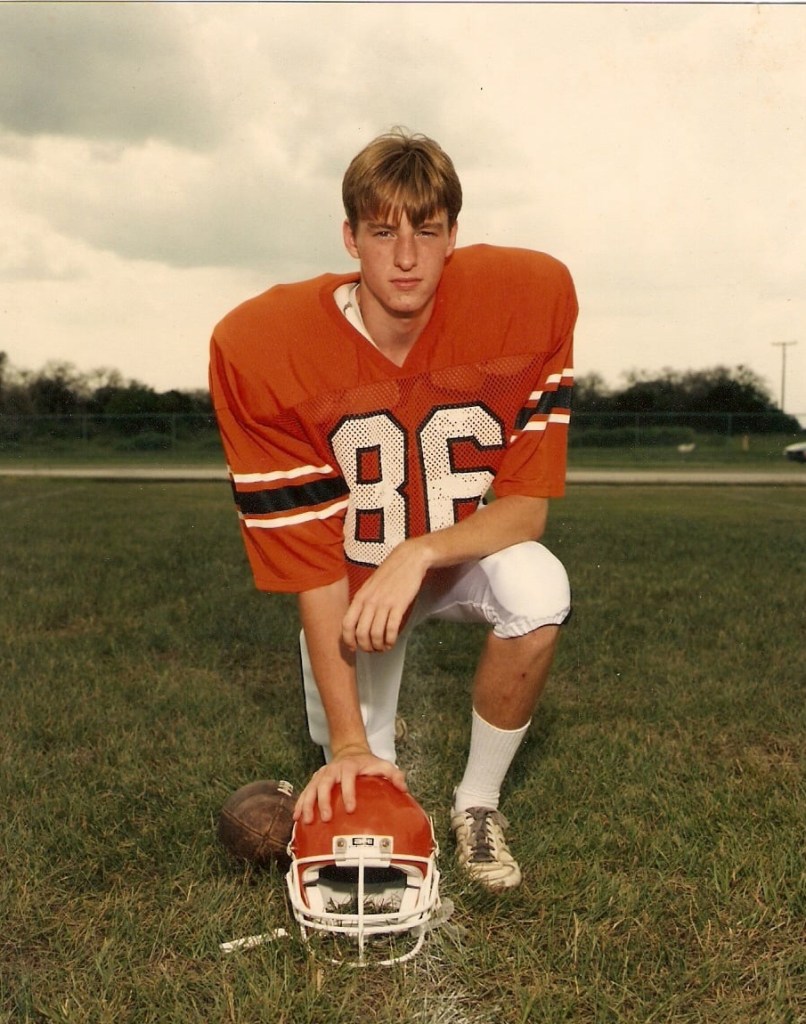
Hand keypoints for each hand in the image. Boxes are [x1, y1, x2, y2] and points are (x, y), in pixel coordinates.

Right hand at [293, 747, 407, 824]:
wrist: (350, 751)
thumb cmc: (368, 763)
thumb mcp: (383, 764)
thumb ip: (394, 775)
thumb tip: (403, 788)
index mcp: (349, 766)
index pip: (348, 779)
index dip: (348, 793)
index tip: (349, 808)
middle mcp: (333, 769)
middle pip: (325, 784)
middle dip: (324, 801)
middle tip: (325, 818)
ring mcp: (322, 774)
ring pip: (311, 788)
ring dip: (307, 804)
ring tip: (307, 820)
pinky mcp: (315, 780)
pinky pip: (305, 792)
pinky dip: (300, 804)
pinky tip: (297, 818)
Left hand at [342, 539, 429, 652]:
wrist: (409, 559)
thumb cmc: (390, 573)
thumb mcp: (370, 586)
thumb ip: (363, 602)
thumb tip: (359, 623)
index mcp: (359, 597)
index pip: (346, 624)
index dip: (348, 640)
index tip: (353, 648)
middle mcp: (369, 602)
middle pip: (361, 634)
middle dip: (365, 647)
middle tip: (372, 649)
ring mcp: (384, 604)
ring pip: (375, 635)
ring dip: (379, 646)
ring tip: (383, 647)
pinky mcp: (399, 605)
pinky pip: (391, 630)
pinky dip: (390, 640)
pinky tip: (392, 642)